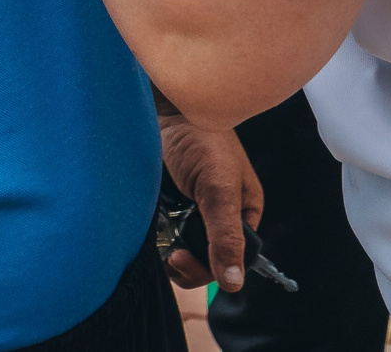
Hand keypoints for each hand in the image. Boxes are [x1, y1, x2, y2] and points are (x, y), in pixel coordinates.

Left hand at [159, 109, 262, 290]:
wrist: (164, 106)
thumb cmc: (202, 137)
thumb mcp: (219, 188)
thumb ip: (226, 235)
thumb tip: (234, 283)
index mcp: (242, 212)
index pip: (231, 259)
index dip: (208, 268)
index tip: (182, 260)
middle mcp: (217, 216)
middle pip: (203, 261)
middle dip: (185, 262)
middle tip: (169, 255)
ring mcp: (189, 212)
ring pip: (179, 251)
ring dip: (167, 251)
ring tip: (157, 239)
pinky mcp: (164, 206)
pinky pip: (160, 235)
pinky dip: (153, 238)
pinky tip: (148, 229)